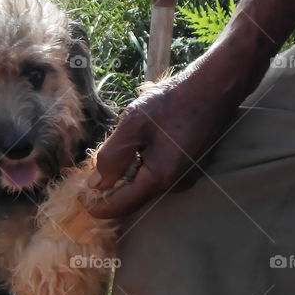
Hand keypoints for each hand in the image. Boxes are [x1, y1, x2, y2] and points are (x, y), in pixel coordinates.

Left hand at [87, 54, 250, 218]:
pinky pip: (158, 174)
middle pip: (132, 198)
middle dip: (111, 187)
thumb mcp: (132, 125)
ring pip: (144, 185)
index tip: (79, 193)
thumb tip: (96, 183)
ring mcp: (185, 178)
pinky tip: (142, 140)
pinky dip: (142, 165)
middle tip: (94, 165)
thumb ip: (112, 157)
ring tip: (123, 143)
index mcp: (159, 179)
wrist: (214, 87)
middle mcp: (174, 186)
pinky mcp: (189, 168)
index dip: (96, 205)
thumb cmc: (172, 102)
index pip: (120, 207)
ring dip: (128, 172)